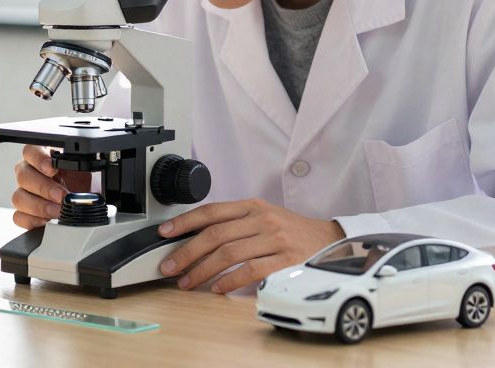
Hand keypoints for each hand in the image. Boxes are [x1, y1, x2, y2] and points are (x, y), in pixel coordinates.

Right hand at [11, 145, 91, 228]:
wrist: (91, 202)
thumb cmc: (88, 182)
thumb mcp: (89, 169)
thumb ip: (84, 162)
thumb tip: (93, 163)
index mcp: (45, 155)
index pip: (30, 150)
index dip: (38, 158)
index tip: (52, 168)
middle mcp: (32, 172)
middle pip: (23, 175)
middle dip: (44, 187)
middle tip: (61, 195)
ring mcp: (27, 192)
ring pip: (19, 197)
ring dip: (39, 206)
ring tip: (58, 211)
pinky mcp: (27, 212)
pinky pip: (19, 217)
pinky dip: (33, 220)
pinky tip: (47, 220)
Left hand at [157, 199, 345, 293]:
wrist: (329, 240)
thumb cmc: (290, 231)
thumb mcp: (262, 216)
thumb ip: (234, 222)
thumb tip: (195, 237)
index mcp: (252, 206)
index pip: (212, 211)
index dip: (185, 222)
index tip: (164, 233)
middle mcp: (262, 219)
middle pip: (215, 234)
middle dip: (187, 252)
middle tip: (169, 267)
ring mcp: (275, 239)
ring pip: (229, 253)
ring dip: (203, 270)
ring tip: (187, 282)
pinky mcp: (286, 260)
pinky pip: (251, 271)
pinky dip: (230, 280)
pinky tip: (217, 288)